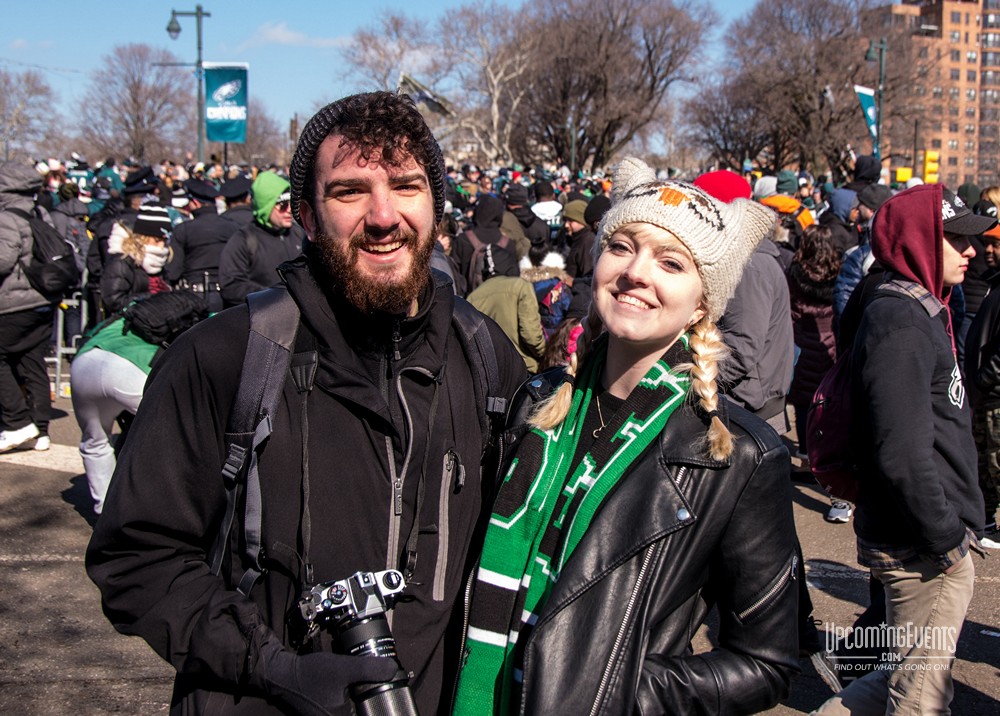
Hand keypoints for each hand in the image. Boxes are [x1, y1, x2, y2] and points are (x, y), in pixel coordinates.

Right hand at [248, 626, 399, 715]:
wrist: (281, 675)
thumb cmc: (310, 675)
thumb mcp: (344, 669)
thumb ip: (370, 670)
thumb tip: (394, 670)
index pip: (371, 715)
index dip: (380, 710)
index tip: (391, 702)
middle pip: (363, 713)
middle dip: (373, 704)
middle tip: (383, 688)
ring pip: (354, 711)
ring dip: (363, 703)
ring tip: (373, 688)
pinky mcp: (324, 713)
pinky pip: (344, 710)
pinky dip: (352, 702)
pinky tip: (355, 689)